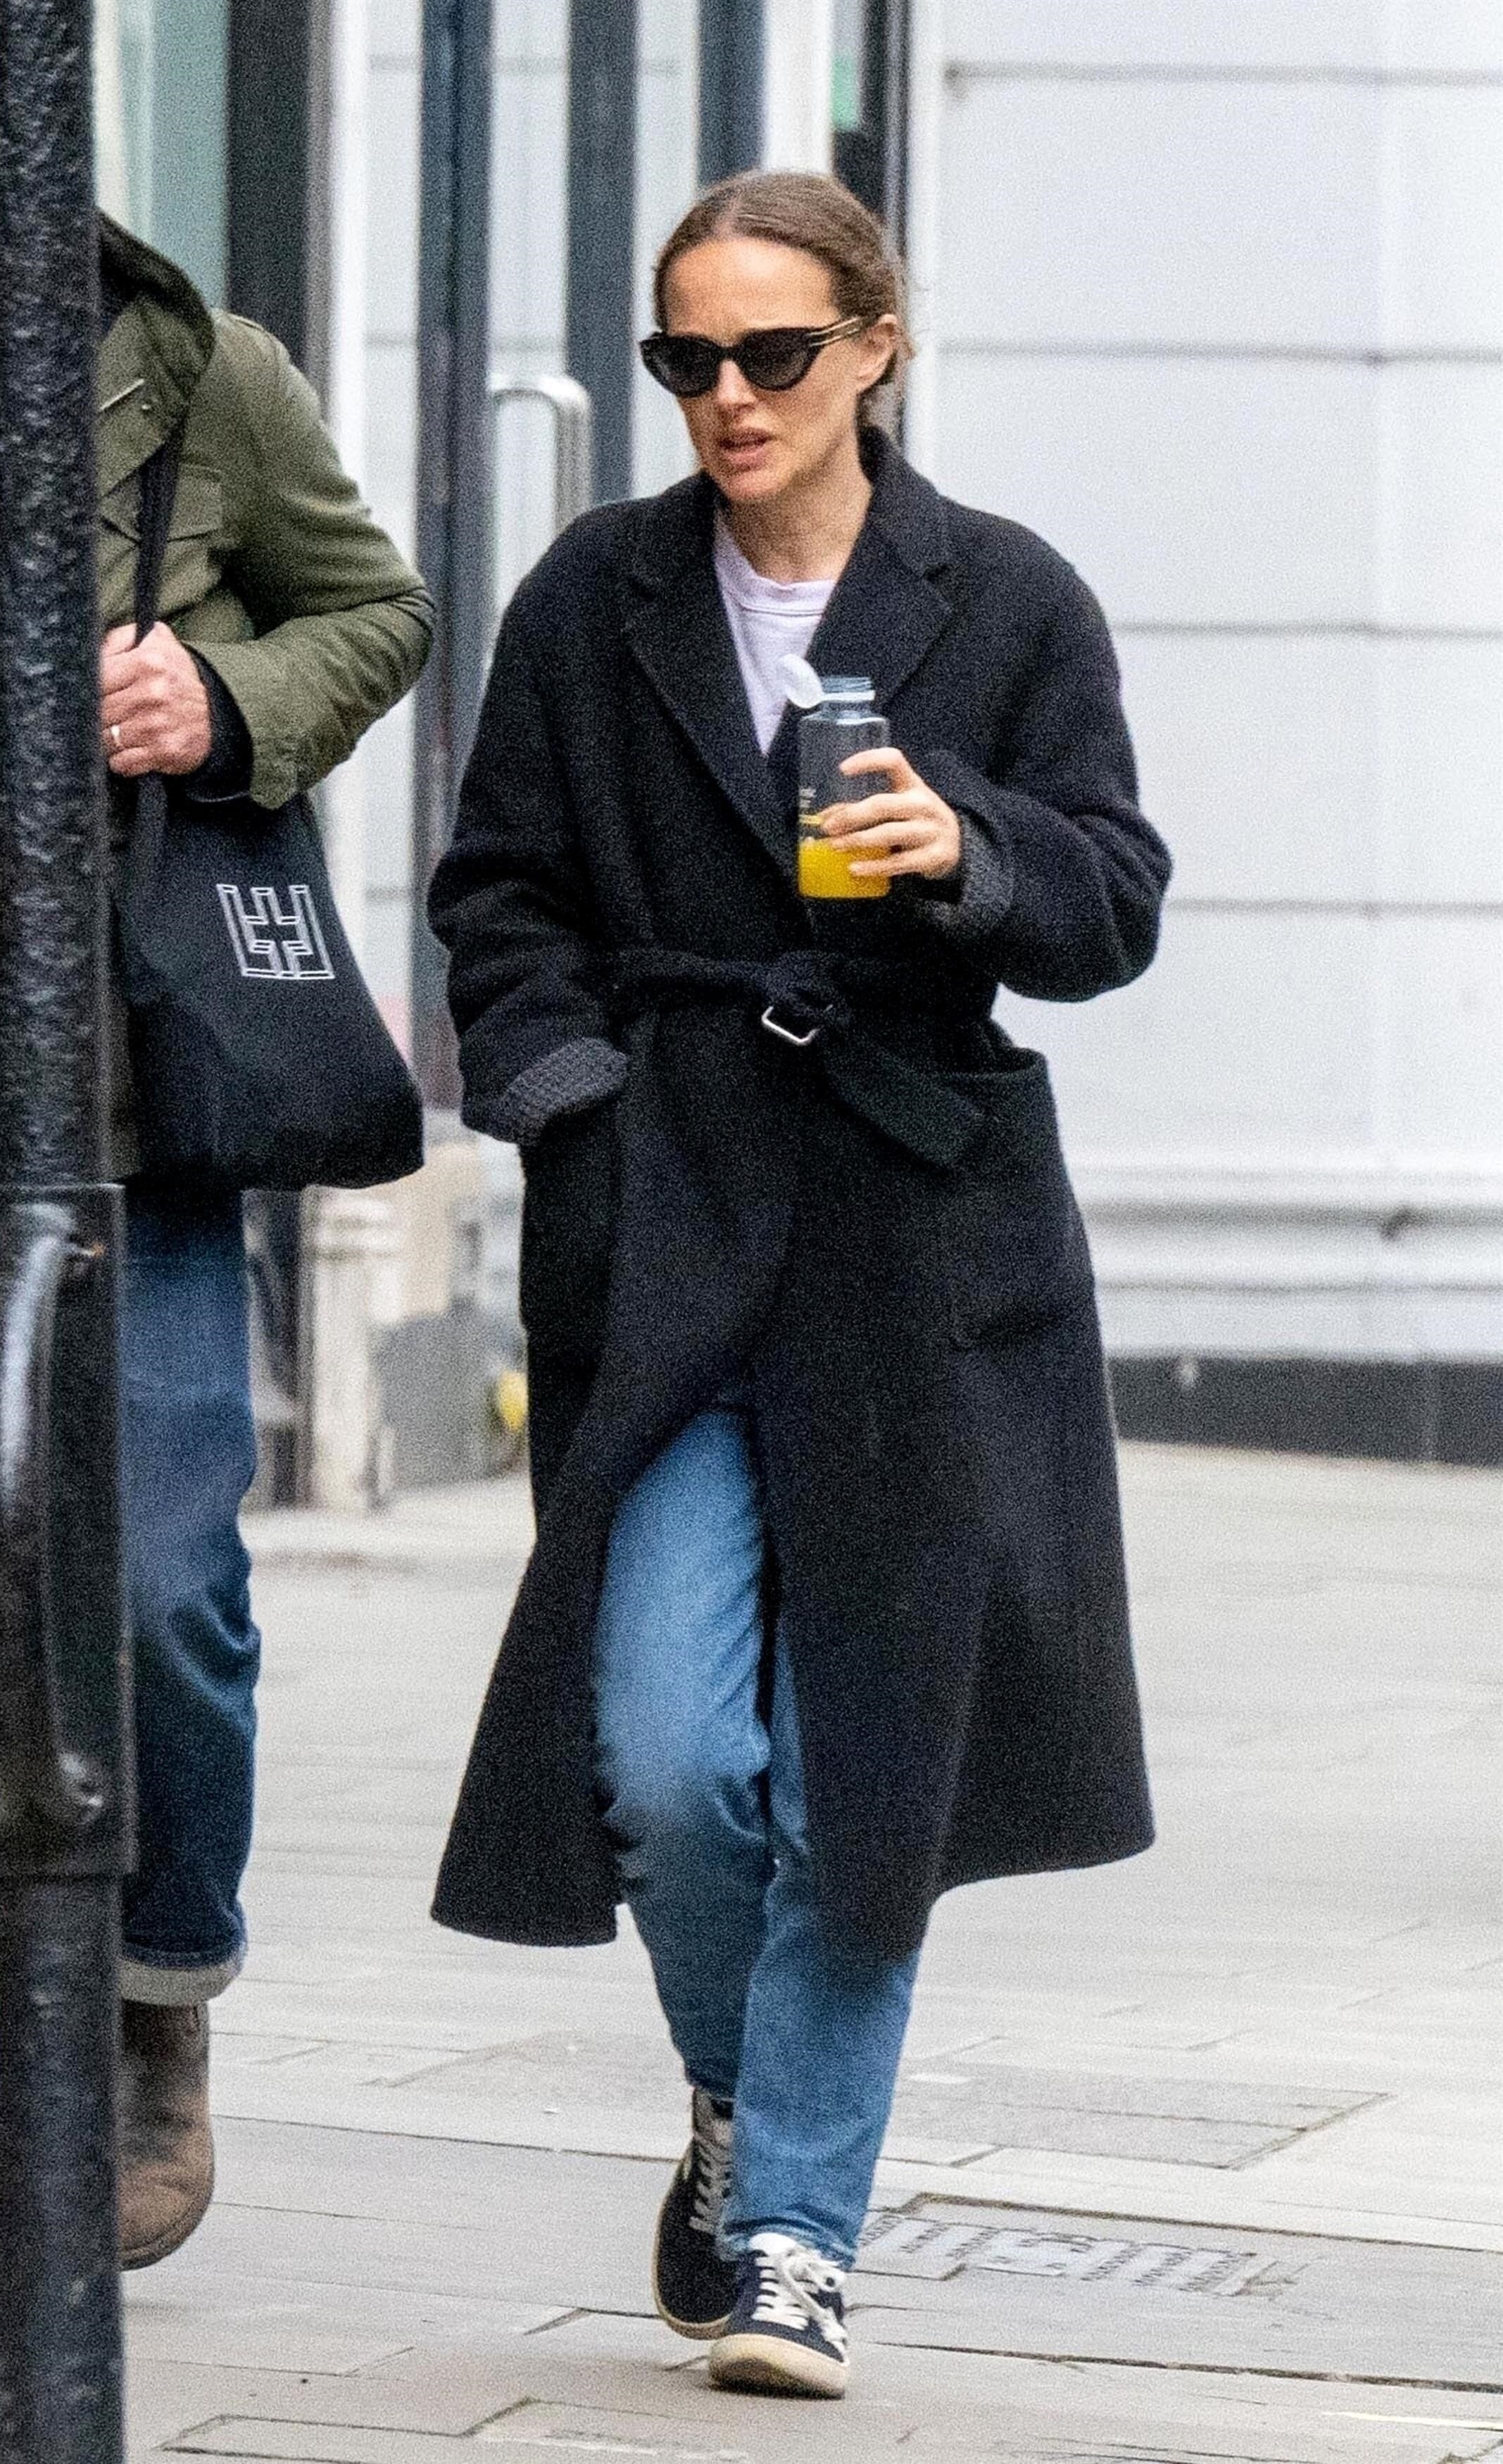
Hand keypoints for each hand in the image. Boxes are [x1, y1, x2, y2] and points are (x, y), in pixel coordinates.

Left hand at [100, 622, 212, 777]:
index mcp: (148, 662)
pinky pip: (121, 763)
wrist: (213, 716)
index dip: (90, 689)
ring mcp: (156, 725)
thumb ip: (120, 639)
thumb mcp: (156, 644)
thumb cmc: (176, 680)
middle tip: (111, 714)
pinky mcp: (162, 751)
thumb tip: (90, 649)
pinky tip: (132, 749)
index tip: (98, 694)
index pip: (96, 678)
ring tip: (121, 731)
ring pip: (105, 738)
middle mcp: (152, 693)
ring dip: (108, 739)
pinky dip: (121, 760)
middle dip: (99, 716)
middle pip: (98, 711)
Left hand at [820, 746, 962, 882]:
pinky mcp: (932, 857)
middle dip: (852, 815)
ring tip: (836, 846)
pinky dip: (875, 866)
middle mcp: (923, 804)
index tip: (843, 769)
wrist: (957, 846)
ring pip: (889, 833)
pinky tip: (856, 868)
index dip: (868, 760)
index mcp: (913, 785)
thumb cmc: (917, 821)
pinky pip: (899, 862)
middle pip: (883, 804)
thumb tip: (826, 817)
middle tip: (830, 827)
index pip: (893, 761)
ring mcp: (930, 830)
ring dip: (859, 840)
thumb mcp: (899, 807)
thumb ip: (865, 808)